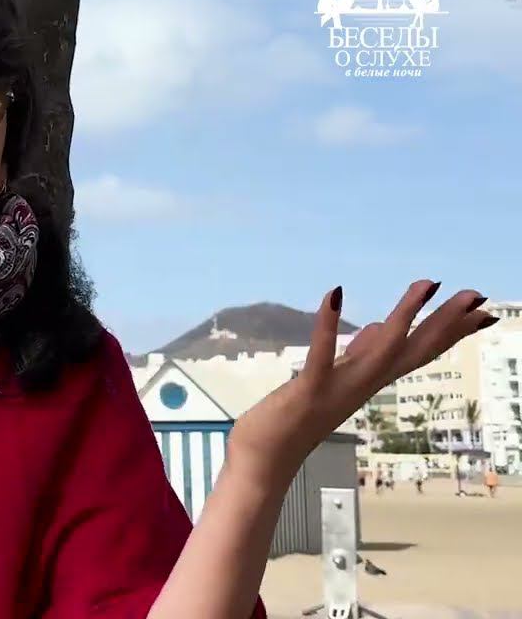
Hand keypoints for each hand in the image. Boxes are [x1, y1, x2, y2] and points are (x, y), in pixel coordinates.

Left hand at [227, 280, 494, 485]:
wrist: (265, 462)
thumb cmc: (292, 420)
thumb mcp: (328, 379)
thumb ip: (354, 356)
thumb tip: (374, 328)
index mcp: (366, 381)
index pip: (414, 351)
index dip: (446, 331)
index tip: (480, 309)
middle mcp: (361, 386)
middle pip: (411, 350)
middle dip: (444, 323)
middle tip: (479, 294)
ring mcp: (337, 389)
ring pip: (381, 351)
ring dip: (403, 316)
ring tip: (426, 283)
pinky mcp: (307, 390)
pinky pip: (321, 356)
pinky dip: (327, 326)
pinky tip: (334, 294)